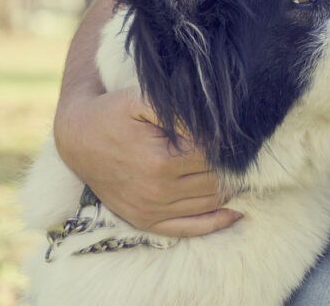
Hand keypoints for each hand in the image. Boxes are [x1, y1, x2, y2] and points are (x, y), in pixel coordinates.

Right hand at [54, 88, 241, 235]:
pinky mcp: (146, 221)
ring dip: (232, 191)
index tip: (243, 137)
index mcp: (161, 161)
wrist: (77, 137)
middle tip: (251, 155)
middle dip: (237, 168)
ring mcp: (152, 210)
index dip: (232, 146)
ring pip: (211, 204)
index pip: (216, 157)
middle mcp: (158, 191)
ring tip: (247, 174)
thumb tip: (217, 125)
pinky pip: (191, 228)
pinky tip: (237, 209)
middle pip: (217, 182)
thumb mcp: (143, 100)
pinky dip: (218, 221)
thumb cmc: (114, 113)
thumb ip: (181, 111)